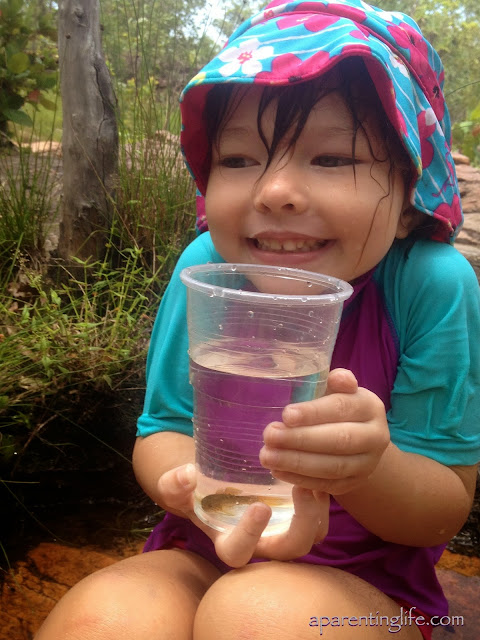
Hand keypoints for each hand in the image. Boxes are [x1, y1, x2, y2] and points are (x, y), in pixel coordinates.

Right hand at [157, 464, 328, 567]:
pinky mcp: (300, 515)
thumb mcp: (175, 488)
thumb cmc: (193, 493)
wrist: (213, 486)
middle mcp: (261, 544)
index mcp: (230, 544)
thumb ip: (174, 485)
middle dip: (301, 524)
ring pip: (313, 534)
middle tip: (302, 489)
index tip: (259, 507)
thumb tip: (187, 474)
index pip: (239, 553)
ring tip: (314, 478)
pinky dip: (323, 496)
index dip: (250, 535)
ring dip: (318, 511)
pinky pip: (321, 515)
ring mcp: (284, 531)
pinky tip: (317, 468)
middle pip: (290, 550)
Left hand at [259, 368, 389, 495]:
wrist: (359, 439)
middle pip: (339, 440)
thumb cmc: (338, 408)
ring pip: (332, 467)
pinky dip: (300, 479)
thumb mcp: (338, 390)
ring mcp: (367, 464)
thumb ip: (335, 383)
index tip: (285, 415)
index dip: (313, 412)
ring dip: (296, 462)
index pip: (341, 408)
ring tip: (267, 456)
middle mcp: (375, 436)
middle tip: (269, 436)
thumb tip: (337, 378)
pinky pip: (327, 485)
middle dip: (300, 439)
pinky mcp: (354, 484)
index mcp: (370, 406)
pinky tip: (278, 470)